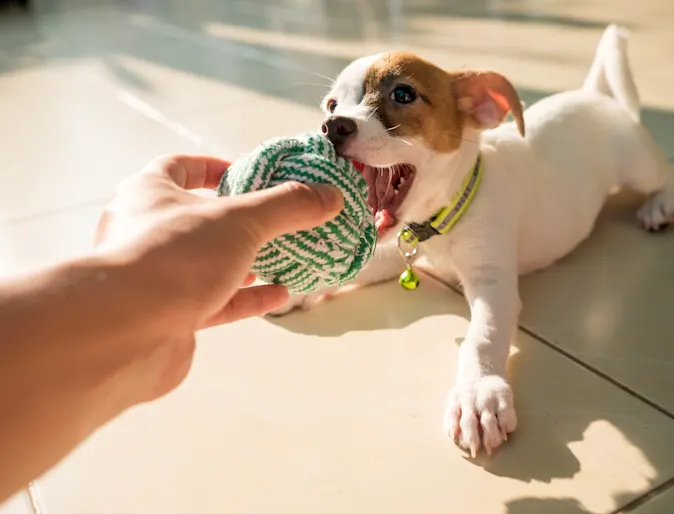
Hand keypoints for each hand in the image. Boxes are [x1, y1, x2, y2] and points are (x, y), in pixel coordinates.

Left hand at [94, 154, 342, 400]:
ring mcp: (157, 277)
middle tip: (275, 221)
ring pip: (208, 264)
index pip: (180, 167)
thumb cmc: (174, 257)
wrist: (127, 333)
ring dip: (245, 261)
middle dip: (238, 221)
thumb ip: (287, 206)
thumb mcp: (241, 220)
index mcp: (148, 193)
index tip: (247, 174)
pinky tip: (280, 294)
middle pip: (199, 219)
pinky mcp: (170, 316)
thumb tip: (330, 196)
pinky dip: (248, 298)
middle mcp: (146, 232)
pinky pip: (215, 301)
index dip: (215, 167)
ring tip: (283, 256)